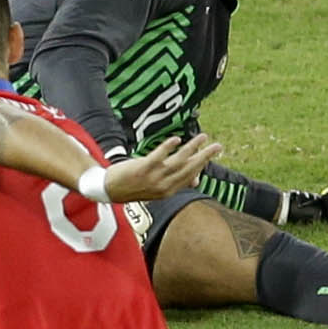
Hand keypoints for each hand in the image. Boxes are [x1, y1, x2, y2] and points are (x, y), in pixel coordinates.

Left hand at [90, 133, 220, 202]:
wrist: (109, 190)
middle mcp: (164, 186)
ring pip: (178, 161)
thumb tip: (196, 180)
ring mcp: (154, 177)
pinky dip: (169, 148)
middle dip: (205, 156)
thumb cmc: (134, 187)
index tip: (212, 152)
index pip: (191, 175)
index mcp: (169, 191)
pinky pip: (159, 156)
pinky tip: (177, 139)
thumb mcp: (156, 189)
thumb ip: (176, 182)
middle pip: (190, 168)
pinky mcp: (143, 168)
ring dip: (192, 148)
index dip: (203, 163)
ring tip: (202, 137)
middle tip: (217, 145)